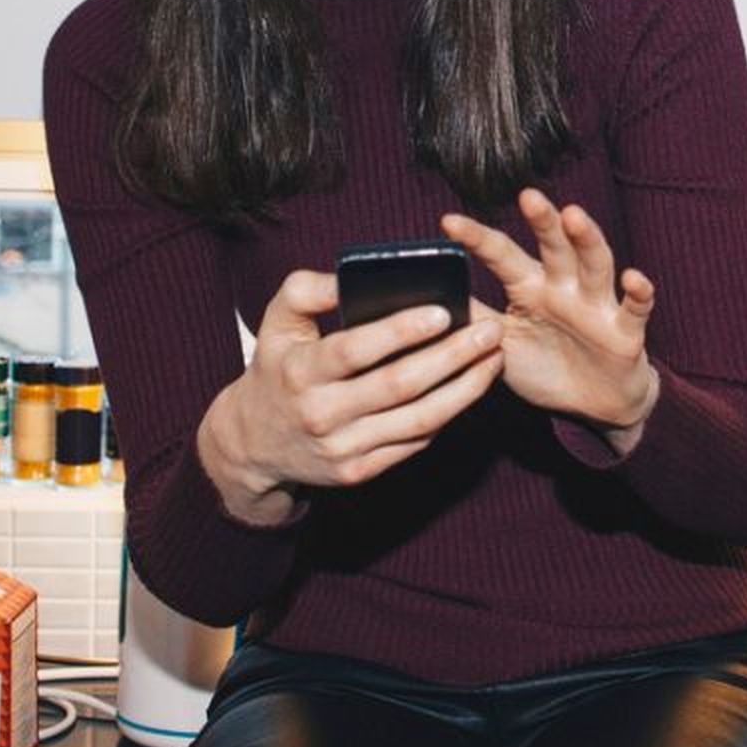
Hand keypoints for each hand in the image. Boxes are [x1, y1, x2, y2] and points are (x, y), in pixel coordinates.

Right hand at [192, 267, 505, 528]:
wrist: (252, 443)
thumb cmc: (277, 368)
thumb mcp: (277, 321)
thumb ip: (307, 289)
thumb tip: (348, 274)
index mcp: (302, 371)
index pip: (355, 350)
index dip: (400, 332)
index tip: (443, 312)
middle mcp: (322, 413)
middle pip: (399, 385)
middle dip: (452, 357)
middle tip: (490, 332)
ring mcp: (342, 448)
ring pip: (417, 420)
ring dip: (464, 390)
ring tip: (493, 360)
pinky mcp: (358, 472)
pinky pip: (413, 443)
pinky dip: (446, 416)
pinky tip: (469, 390)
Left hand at [441, 191, 661, 449]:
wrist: (595, 405)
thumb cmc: (546, 367)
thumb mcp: (502, 347)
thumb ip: (473, 321)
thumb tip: (427, 301)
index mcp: (531, 289)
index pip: (502, 256)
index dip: (478, 238)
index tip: (448, 222)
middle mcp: (564, 288)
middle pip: (555, 246)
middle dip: (543, 220)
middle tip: (527, 195)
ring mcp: (597, 306)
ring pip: (595, 264)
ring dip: (587, 240)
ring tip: (574, 216)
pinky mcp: (626, 331)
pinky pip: (635, 308)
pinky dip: (638, 292)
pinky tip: (633, 279)